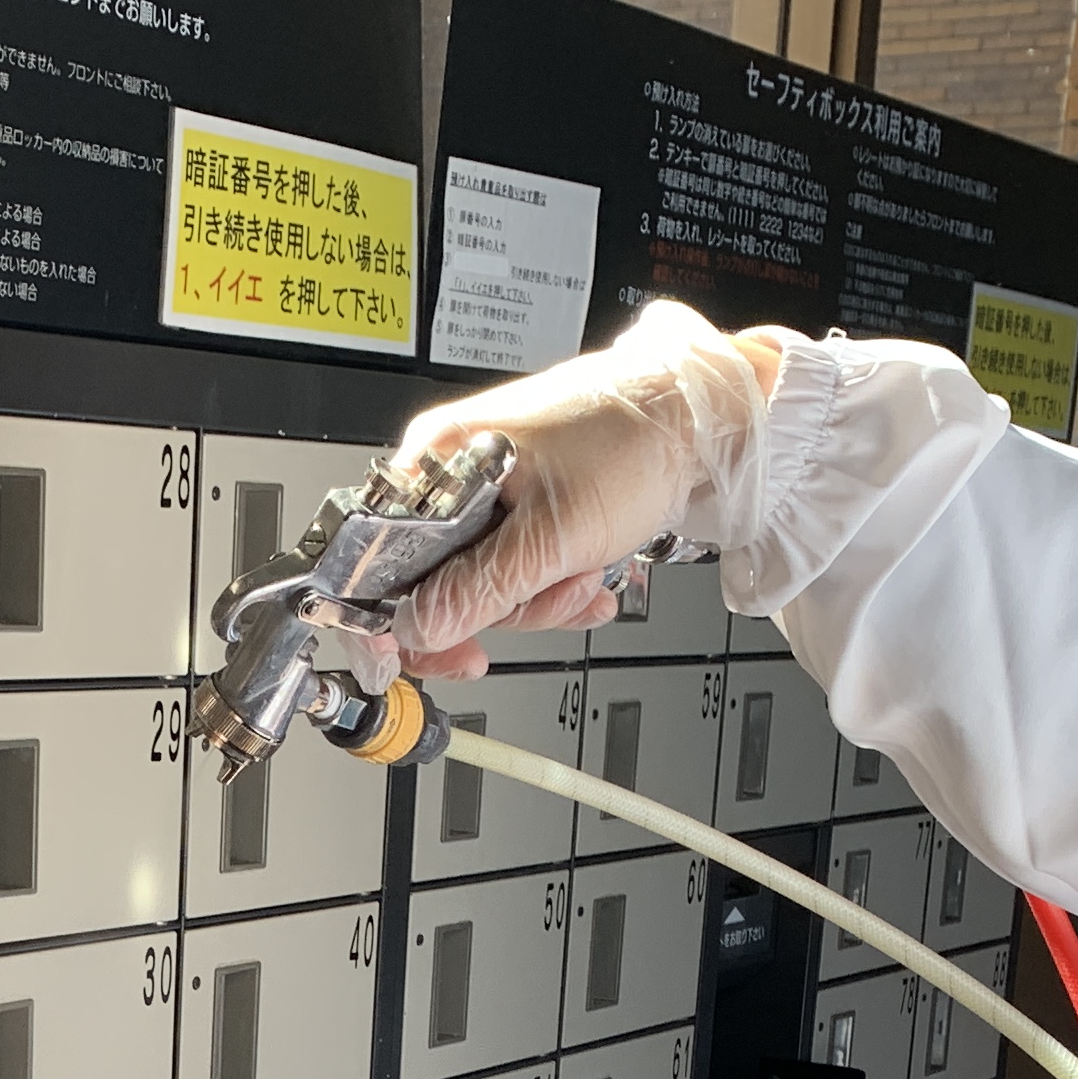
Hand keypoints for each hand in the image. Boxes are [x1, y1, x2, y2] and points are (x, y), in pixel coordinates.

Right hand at [385, 301, 790, 677]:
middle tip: (543, 602)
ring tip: (582, 575)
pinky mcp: (526, 508)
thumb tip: (421, 627)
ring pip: (484, 585)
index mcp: (439, 460)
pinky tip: (588, 578)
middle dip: (500, 607)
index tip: (404, 658)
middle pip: (435, 581)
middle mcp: (455, 473)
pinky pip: (519, 570)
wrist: (702, 420)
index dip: (389, 614)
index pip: (376, 554)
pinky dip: (555, 585)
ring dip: (540, 598)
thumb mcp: (552, 536)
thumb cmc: (630, 441)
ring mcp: (492, 492)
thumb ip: (479, 590)